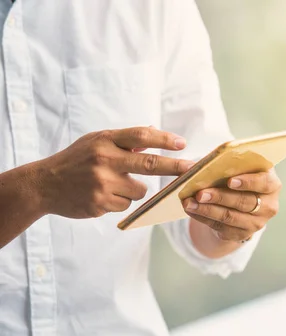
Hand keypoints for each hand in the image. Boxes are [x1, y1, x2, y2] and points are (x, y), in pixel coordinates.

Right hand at [36, 126, 193, 218]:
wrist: (43, 185)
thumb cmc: (76, 160)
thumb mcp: (96, 142)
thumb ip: (125, 140)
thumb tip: (155, 130)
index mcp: (104, 141)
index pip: (141, 136)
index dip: (164, 139)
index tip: (182, 144)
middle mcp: (104, 160)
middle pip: (150, 164)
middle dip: (175, 167)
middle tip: (192, 168)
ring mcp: (102, 183)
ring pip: (140, 190)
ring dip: (134, 189)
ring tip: (111, 184)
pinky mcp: (100, 203)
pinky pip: (127, 204)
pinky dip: (120, 201)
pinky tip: (101, 195)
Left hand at [182, 169, 281, 241]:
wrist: (242, 201)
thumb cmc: (241, 177)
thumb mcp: (242, 169)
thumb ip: (231, 166)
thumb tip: (204, 166)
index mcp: (272, 185)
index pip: (264, 183)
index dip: (248, 182)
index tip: (229, 181)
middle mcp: (269, 206)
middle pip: (244, 202)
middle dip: (220, 197)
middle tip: (200, 193)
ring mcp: (257, 223)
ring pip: (230, 217)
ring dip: (207, 210)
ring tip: (190, 203)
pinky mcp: (242, 234)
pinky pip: (221, 227)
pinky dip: (203, 218)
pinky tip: (192, 210)